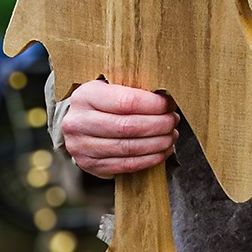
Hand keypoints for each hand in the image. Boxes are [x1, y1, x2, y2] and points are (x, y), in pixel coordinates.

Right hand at [58, 79, 178, 177]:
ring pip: (129, 148)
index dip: (154, 105)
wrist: (79, 124)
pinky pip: (126, 165)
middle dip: (159, 124)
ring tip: (171, 135)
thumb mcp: (112, 87)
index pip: (126, 101)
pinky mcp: (89, 164)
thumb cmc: (103, 103)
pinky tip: (162, 151)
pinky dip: (150, 159)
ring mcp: (81, 146)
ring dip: (158, 143)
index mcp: (85, 96)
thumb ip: (135, 89)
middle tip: (173, 120)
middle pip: (129, 126)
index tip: (170, 105)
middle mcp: (78, 122)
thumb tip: (167, 98)